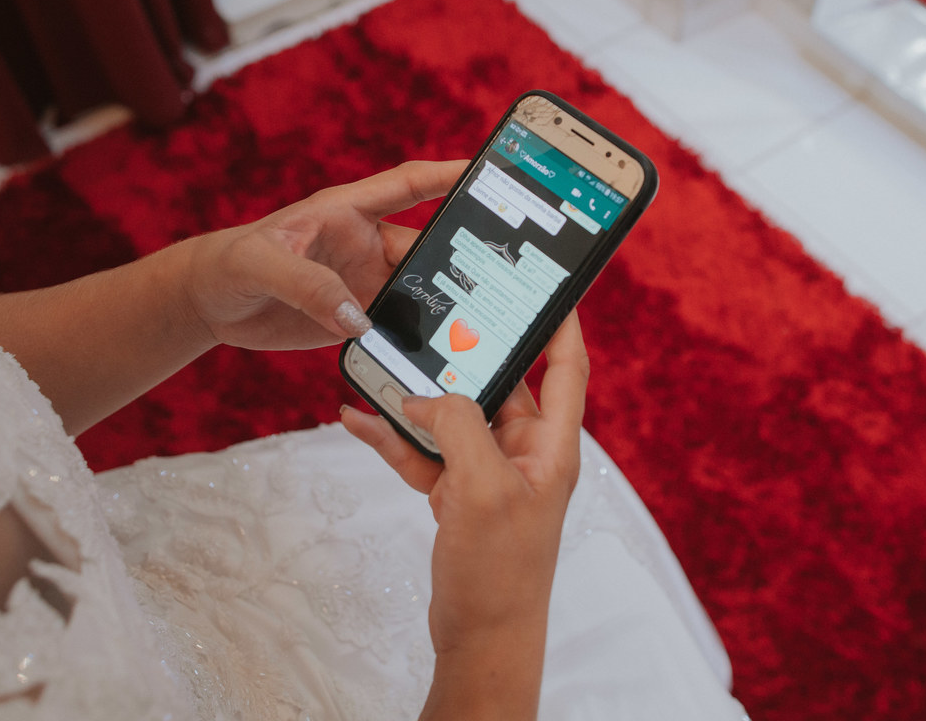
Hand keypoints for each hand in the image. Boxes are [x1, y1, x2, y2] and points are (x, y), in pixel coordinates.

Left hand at [180, 160, 464, 350]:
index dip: (449, 176)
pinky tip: (437, 351)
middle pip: (428, 246)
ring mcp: (364, 282)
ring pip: (419, 289)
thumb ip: (307, 285)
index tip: (490, 173)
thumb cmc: (229, 263)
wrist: (209, 304)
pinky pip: (397, 325)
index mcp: (347, 211)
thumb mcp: (261, 264)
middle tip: (502, 268)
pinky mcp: (356, 317)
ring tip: (477, 320)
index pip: (409, 186)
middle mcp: (364, 243)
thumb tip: (357, 318)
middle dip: (463, 252)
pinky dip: (417, 337)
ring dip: (443, 302)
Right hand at [342, 313, 588, 717]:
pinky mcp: (457, 494)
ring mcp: (488, 473)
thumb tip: (426, 397)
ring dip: (416, 398)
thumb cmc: (501, 573)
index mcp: (551, 447)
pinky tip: (360, 418)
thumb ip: (458, 428)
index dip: (562, 325)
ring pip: (451, 418)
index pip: (565, 370)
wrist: (480, 638)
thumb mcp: (483, 489)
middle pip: (497, 386)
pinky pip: (425, 452)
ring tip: (379, 367)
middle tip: (433, 315)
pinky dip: (395, 437)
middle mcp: (524, 454)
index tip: (549, 287)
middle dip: (462, 357)